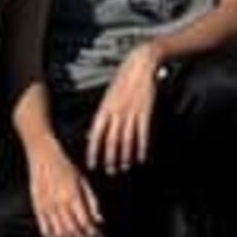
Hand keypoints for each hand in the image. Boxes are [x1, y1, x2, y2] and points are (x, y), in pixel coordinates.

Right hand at [27, 139, 103, 236]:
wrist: (43, 157)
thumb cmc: (65, 167)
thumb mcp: (83, 181)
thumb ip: (92, 202)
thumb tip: (99, 220)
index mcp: (72, 196)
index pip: (85, 223)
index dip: (93, 234)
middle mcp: (58, 204)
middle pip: (73, 231)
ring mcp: (46, 208)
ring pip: (59, 234)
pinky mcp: (37, 209)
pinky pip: (45, 230)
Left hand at [88, 52, 161, 174]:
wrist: (140, 65)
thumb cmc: (123, 80)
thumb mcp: (107, 97)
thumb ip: (102, 115)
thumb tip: (91, 134)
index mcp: (104, 109)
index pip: (95, 135)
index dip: (93, 151)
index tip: (92, 164)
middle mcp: (116, 112)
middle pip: (111, 141)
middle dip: (111, 158)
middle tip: (111, 171)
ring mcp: (131, 112)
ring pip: (127, 139)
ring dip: (125, 156)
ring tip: (125, 166)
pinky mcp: (145, 111)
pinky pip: (142, 133)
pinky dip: (142, 147)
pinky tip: (141, 156)